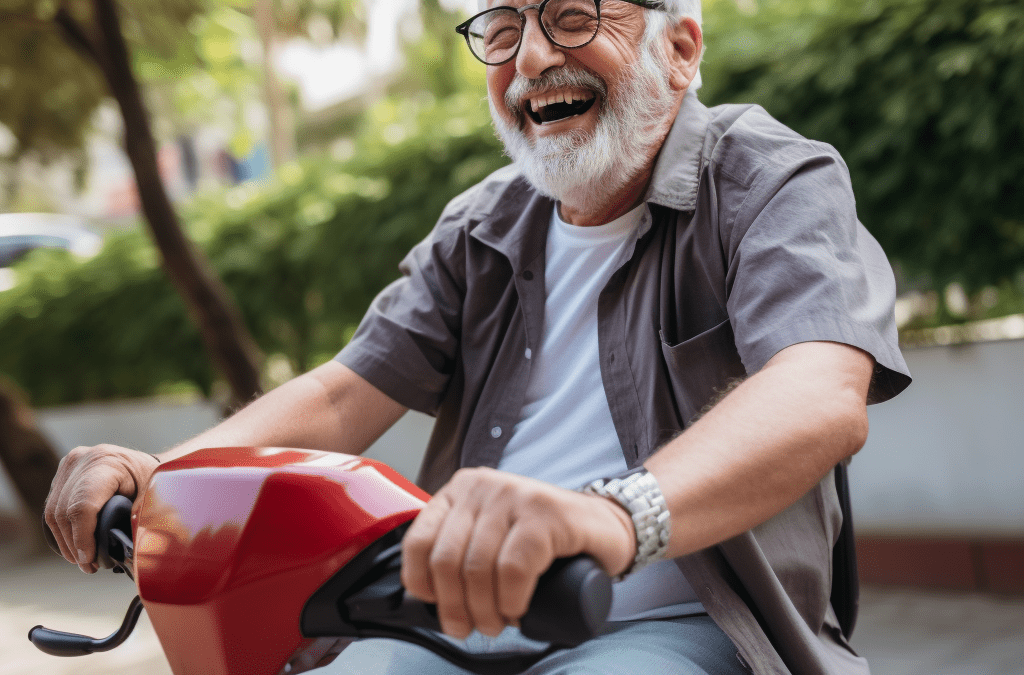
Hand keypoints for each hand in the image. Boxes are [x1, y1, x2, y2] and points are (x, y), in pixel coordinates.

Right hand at [43, 444, 159, 572]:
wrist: (144, 463)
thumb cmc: (153, 479)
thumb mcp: (154, 495)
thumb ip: (142, 517)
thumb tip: (129, 549)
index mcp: (106, 463)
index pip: (82, 506)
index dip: (82, 537)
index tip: (89, 559)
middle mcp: (82, 460)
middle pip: (64, 512)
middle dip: (74, 545)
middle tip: (88, 566)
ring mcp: (69, 467)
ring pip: (54, 513)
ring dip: (66, 542)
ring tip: (83, 561)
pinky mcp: (62, 476)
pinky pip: (53, 509)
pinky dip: (63, 531)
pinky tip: (75, 547)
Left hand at [400, 467, 635, 638]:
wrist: (604, 524)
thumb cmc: (545, 538)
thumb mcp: (492, 533)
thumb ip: (461, 547)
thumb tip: (427, 595)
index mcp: (461, 490)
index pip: (418, 541)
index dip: (422, 584)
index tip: (437, 607)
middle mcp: (483, 486)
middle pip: (447, 560)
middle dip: (456, 607)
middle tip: (472, 627)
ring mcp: (515, 495)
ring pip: (478, 567)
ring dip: (485, 610)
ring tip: (498, 623)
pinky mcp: (545, 513)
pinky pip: (514, 566)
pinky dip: (512, 598)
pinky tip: (518, 608)